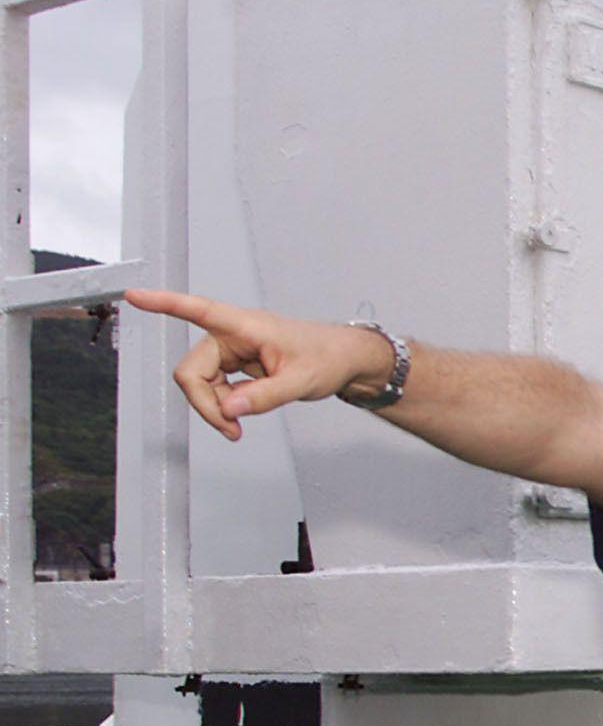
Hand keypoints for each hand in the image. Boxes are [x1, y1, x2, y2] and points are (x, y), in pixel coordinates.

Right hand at [123, 289, 390, 439]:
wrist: (344, 360)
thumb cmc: (327, 358)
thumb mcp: (300, 382)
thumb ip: (264, 396)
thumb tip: (228, 410)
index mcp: (245, 326)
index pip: (198, 309)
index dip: (164, 304)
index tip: (134, 296)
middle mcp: (231, 335)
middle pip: (192, 370)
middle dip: (204, 402)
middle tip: (230, 428)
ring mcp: (231, 350)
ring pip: (200, 382)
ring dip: (213, 408)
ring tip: (238, 427)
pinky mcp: (235, 365)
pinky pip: (213, 388)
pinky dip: (222, 407)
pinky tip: (238, 418)